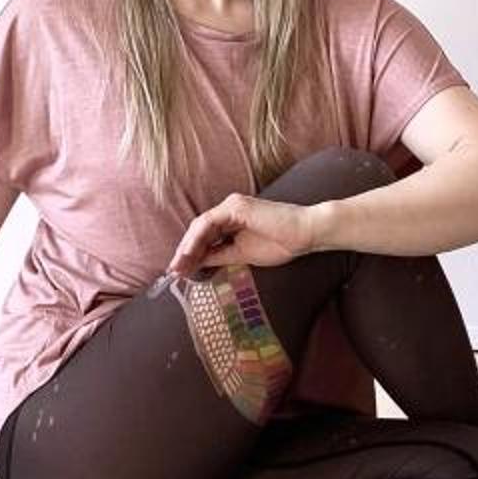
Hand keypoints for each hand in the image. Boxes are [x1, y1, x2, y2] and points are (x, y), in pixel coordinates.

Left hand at [167, 191, 314, 276]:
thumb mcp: (242, 254)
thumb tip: (196, 263)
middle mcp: (229, 210)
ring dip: (187, 248)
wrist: (305, 234)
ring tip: (177, 267)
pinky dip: (197, 240)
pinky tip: (189, 255)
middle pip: (199, 230)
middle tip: (172, 272)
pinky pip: (209, 223)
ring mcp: (232, 206)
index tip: (180, 272)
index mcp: (232, 220)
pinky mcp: (236, 207)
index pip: (205, 236)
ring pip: (200, 226)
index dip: (191, 254)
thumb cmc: (281, 243)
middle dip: (184, 252)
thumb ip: (219, 255)